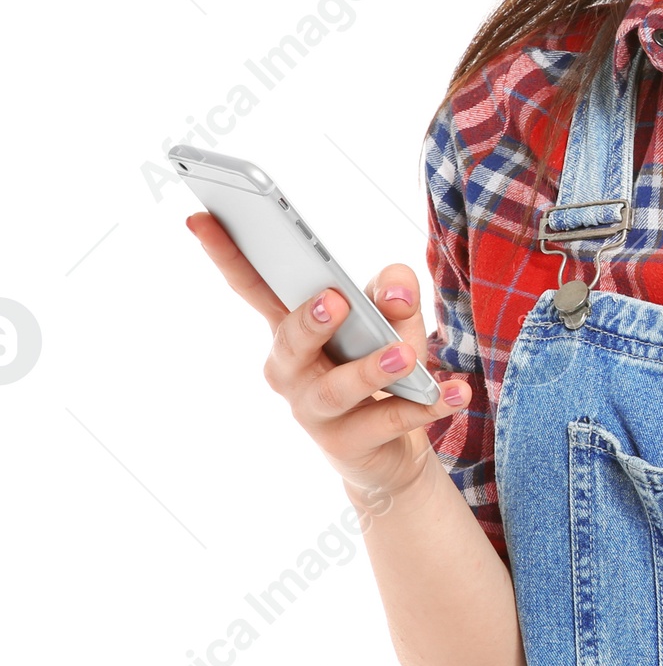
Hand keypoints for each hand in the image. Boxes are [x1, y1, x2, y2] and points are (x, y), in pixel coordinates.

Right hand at [184, 211, 471, 502]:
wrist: (391, 449)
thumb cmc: (379, 363)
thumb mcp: (393, 318)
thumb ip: (394, 293)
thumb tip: (395, 290)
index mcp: (292, 327)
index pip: (253, 286)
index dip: (226, 254)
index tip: (201, 216)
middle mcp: (292, 370)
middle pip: (290, 342)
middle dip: (309, 321)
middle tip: (335, 299)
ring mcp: (315, 412)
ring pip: (336, 389)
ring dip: (370, 369)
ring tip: (404, 355)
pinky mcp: (349, 444)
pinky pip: (389, 421)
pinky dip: (427, 405)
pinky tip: (457, 392)